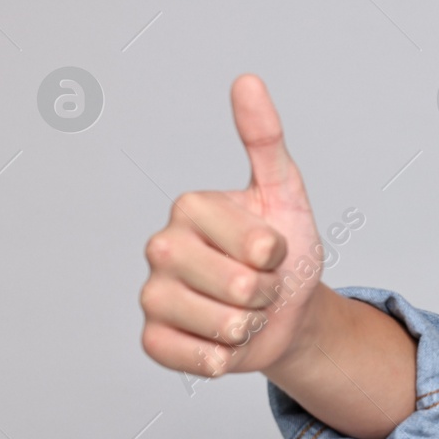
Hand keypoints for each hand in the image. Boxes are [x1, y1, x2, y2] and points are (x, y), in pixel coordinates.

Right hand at [140, 74, 325, 377]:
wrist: (285, 312)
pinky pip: (191, 357)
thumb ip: (265, 140)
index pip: (256, 245)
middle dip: (267, 294)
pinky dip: (222, 357)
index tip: (272, 249)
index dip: (279, 255)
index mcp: (190, 207)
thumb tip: (247, 80)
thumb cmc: (285, 253)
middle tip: (260, 285)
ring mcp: (153, 294)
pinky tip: (222, 340)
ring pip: (220, 325)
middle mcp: (161, 246)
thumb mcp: (284, 194)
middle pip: (238, 287)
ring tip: (245, 311)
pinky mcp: (153, 338)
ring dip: (250, 327)